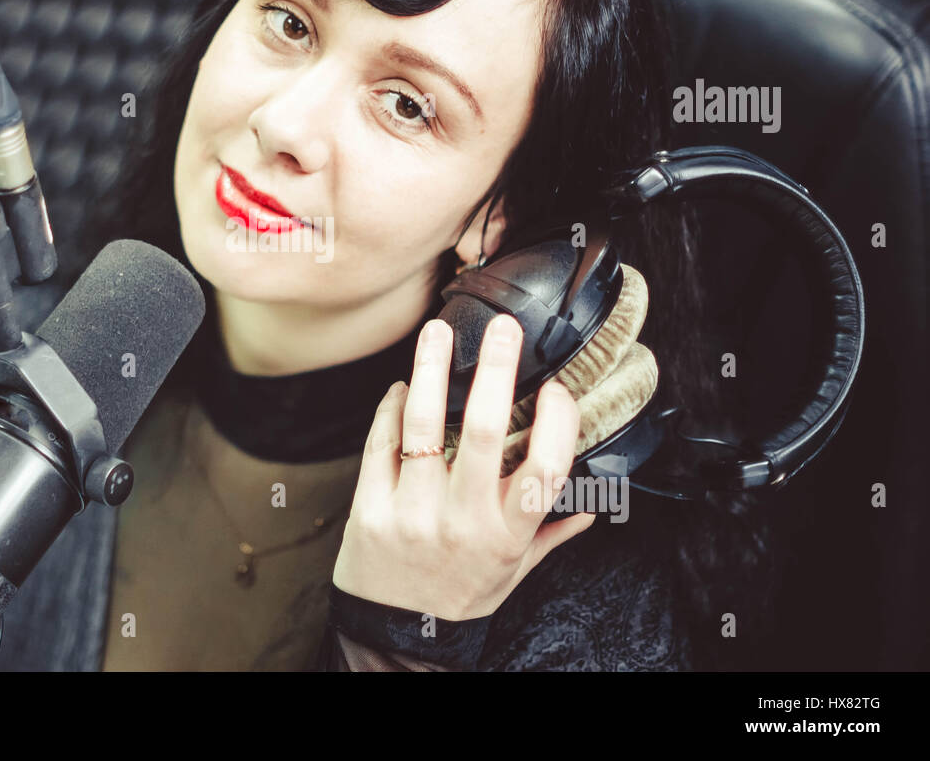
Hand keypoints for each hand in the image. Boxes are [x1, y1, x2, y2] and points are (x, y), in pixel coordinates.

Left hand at [332, 314, 594, 621]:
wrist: (395, 633)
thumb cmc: (460, 595)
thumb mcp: (514, 572)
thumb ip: (549, 533)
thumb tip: (590, 506)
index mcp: (507, 533)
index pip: (546, 471)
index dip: (558, 424)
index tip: (557, 388)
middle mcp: (463, 520)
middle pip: (487, 433)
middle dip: (498, 371)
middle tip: (505, 329)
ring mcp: (413, 512)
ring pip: (424, 425)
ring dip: (432, 370)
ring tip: (439, 330)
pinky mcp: (371, 507)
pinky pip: (380, 443)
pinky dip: (392, 407)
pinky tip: (402, 385)